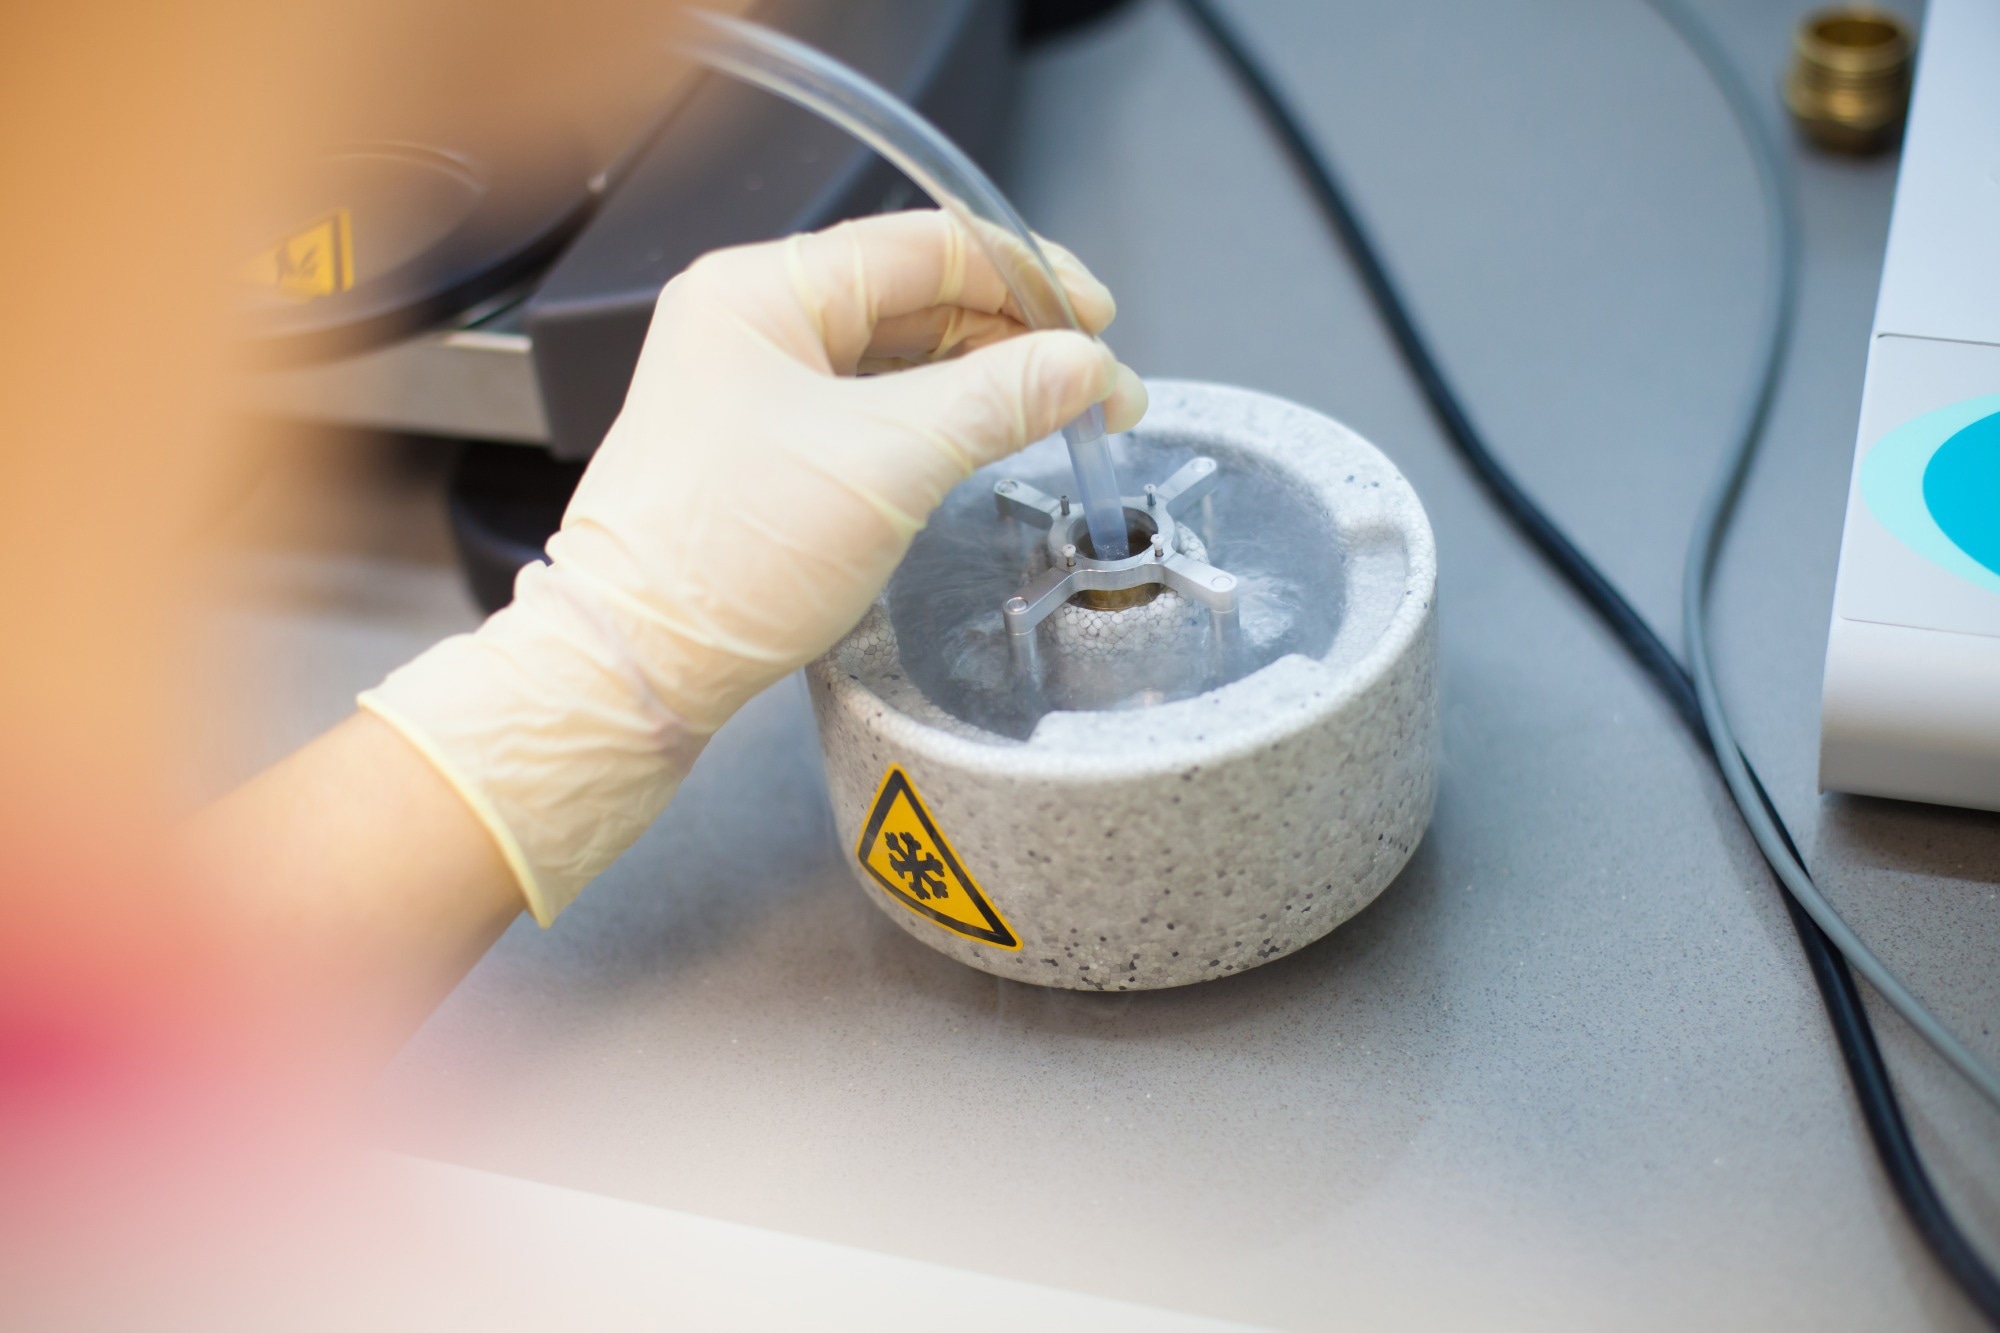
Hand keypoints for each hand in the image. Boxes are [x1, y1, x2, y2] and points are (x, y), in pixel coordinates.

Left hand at [361, 210, 1141, 920]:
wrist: (638, 664)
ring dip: (982, 379)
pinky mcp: (764, 446)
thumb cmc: (727, 557)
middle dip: (1014, 336)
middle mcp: (751, 323)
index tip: (1098, 318)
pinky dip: (938, 419)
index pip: (925, 246)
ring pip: (898, 355)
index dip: (1026, 276)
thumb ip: (998, 399)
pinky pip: (870, 407)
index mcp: (762, 291)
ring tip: (1061, 412)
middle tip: (1095, 381)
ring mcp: (754, 385)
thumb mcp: (888, 462)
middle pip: (915, 296)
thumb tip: (1087, 366)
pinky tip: (990, 437)